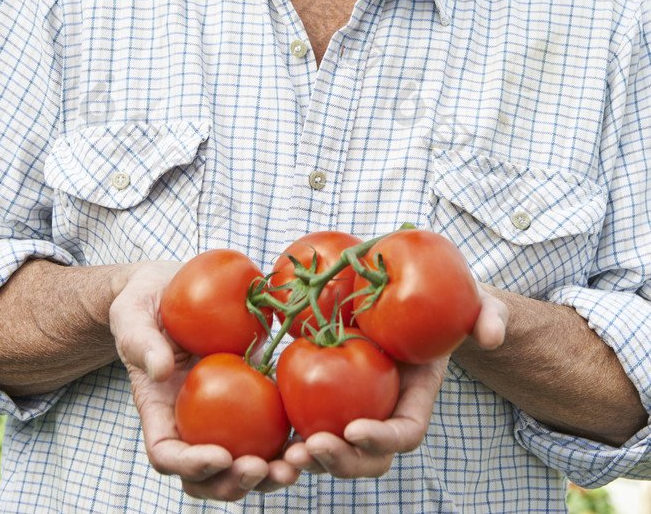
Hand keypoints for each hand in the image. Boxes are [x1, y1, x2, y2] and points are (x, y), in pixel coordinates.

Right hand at [109, 261, 300, 501]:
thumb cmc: (143, 304)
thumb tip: (160, 369)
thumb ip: (141, 341)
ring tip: (295, 464)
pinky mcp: (249, 397)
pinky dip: (289, 438)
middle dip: (234, 483)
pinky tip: (313, 433)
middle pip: (207, 477)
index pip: (168, 455)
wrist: (170, 289)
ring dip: (268, 473)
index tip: (220, 455)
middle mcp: (190, 423)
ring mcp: (220, 415)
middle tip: (262, 468)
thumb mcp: (132, 316)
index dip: (191, 466)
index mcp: (159, 411)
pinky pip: (269, 426)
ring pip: (242, 462)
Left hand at [281, 281, 507, 479]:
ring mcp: (356, 410)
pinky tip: (269, 439)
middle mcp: (385, 414)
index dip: (382, 437)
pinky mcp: (327, 398)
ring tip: (286, 458)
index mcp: (416, 399)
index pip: (405, 433)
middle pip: (367, 458)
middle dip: (341, 462)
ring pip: (335, 452)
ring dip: (312, 461)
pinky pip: (308, 425)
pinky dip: (290, 437)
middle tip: (312, 449)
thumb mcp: (475, 303)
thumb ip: (488, 316)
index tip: (355, 429)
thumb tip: (492, 333)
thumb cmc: (445, 302)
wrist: (409, 298)